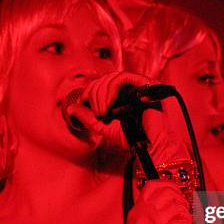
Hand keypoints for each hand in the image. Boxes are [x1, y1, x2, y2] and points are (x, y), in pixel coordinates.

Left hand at [66, 71, 189, 161]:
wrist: (153, 147)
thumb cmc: (134, 140)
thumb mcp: (105, 129)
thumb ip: (89, 118)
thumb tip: (71, 108)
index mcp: (122, 97)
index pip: (102, 84)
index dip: (89, 90)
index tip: (81, 102)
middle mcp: (130, 89)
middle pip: (105, 78)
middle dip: (94, 93)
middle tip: (97, 112)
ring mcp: (139, 86)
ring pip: (113, 76)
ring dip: (101, 92)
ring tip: (102, 111)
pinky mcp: (147, 84)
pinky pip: (124, 77)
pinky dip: (112, 88)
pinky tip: (109, 104)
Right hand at [111, 180, 192, 223]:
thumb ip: (149, 218)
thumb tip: (172, 210)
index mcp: (137, 211)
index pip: (154, 185)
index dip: (170, 187)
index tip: (178, 197)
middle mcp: (143, 214)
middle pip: (169, 192)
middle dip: (182, 201)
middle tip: (184, 214)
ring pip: (178, 208)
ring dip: (187, 217)